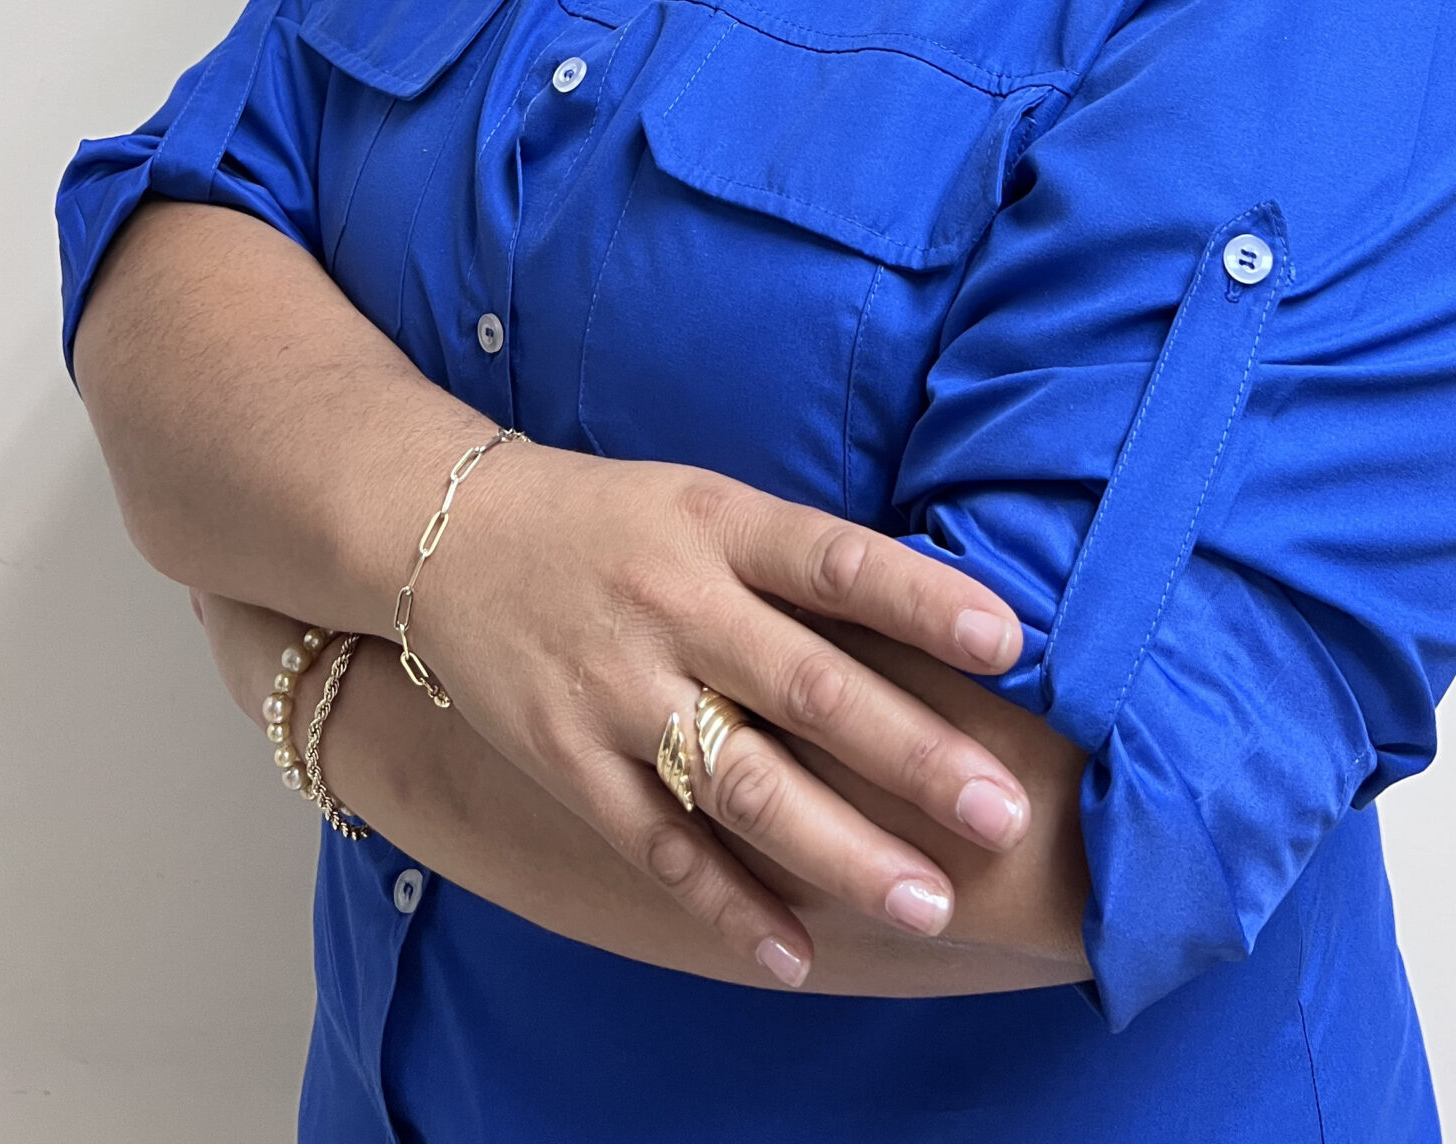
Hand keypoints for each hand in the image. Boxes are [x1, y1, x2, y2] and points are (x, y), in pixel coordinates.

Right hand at [414, 442, 1032, 985]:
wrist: (444, 535)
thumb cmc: (612, 521)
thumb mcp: (705, 502)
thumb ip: (799, 563)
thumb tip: (940, 612)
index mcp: (719, 525)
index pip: (836, 560)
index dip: (922, 599)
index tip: (1011, 641)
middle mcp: (675, 605)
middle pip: (808, 686)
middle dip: (912, 754)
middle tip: (1002, 812)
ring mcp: (617, 690)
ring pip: (742, 783)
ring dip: (842, 850)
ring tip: (927, 901)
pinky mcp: (568, 760)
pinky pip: (658, 844)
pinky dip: (726, 903)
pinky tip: (795, 953)